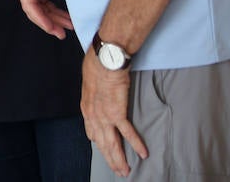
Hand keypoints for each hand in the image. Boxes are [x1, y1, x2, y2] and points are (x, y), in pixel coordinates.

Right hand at [13, 0, 73, 38]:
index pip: (30, 5)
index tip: (52, 28)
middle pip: (34, 11)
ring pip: (41, 10)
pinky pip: (45, 6)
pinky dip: (55, 13)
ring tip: (69, 27)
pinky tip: (66, 18)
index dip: (41, 19)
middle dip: (48, 24)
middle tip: (62, 34)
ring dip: (54, 20)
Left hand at [82, 47, 146, 176]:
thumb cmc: (97, 64)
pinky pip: (128, 133)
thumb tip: (97, 93)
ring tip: (126, 170)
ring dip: (120, 159)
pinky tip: (143, 154)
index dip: (98, 143)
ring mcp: (104, 116)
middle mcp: (93, 115)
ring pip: (112, 143)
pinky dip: (136, 144)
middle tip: (118, 170)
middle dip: (110, 158)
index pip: (92, 131)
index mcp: (87, 108)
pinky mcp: (117, 113)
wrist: (104, 59)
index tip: (102, 150)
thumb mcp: (89, 82)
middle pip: (102, 143)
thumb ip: (94, 93)